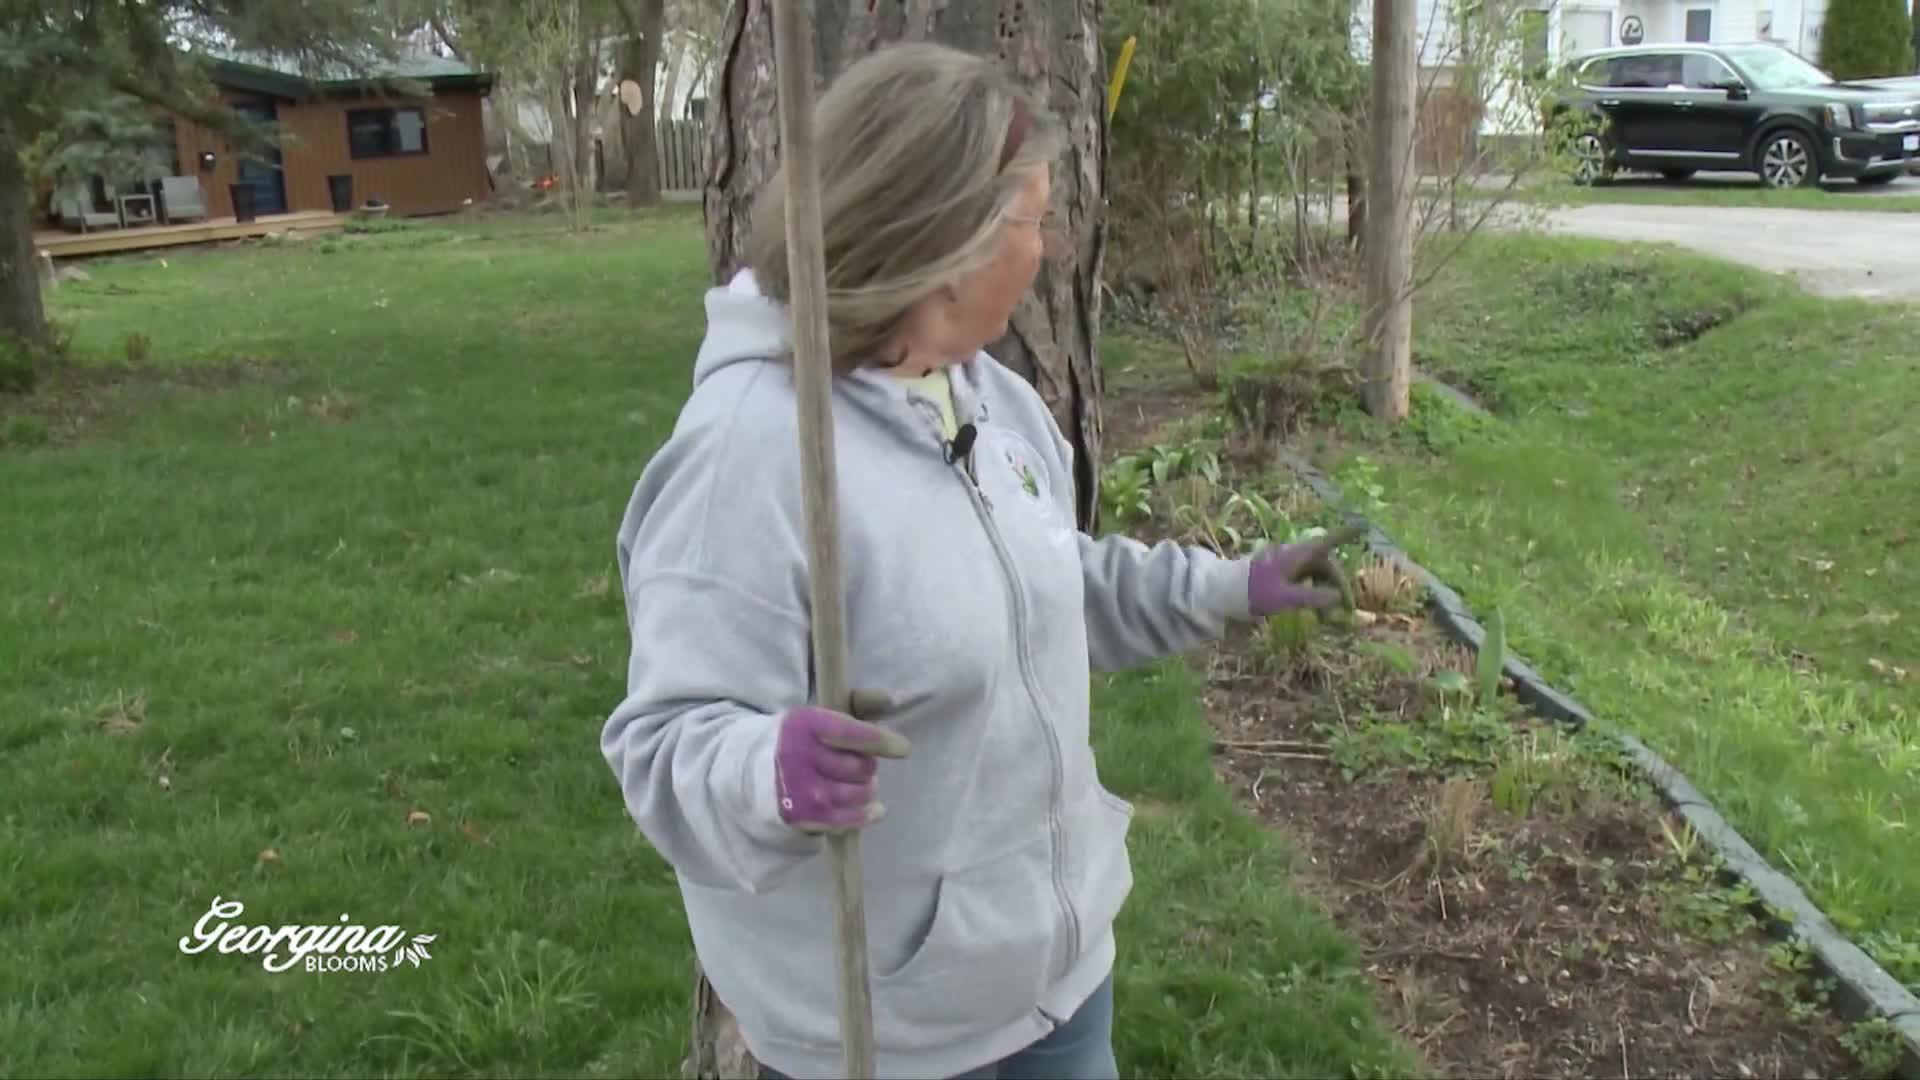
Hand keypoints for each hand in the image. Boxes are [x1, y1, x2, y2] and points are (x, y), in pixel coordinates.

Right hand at [774, 690, 910, 834]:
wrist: (758, 771)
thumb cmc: (804, 739)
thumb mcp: (824, 713)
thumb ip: (861, 702)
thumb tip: (895, 698)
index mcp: (804, 724)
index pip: (850, 734)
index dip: (881, 742)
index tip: (903, 749)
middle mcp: (798, 756)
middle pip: (859, 767)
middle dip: (867, 766)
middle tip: (858, 765)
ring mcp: (799, 790)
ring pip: (859, 794)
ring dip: (867, 789)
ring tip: (859, 783)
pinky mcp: (801, 816)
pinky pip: (848, 819)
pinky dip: (866, 814)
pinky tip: (874, 810)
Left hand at [1246, 524, 1366, 615]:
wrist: (1221, 593)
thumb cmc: (1252, 592)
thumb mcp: (1284, 598)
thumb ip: (1311, 597)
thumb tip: (1337, 596)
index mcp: (1297, 555)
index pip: (1326, 542)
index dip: (1345, 535)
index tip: (1363, 525)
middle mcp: (1295, 557)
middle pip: (1326, 565)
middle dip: (1338, 586)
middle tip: (1347, 610)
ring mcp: (1288, 566)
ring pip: (1316, 576)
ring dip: (1325, 594)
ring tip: (1327, 620)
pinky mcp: (1282, 577)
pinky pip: (1305, 583)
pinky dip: (1313, 596)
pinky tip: (1315, 615)